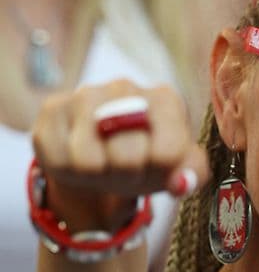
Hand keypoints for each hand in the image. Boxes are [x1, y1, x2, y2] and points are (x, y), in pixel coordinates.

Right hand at [32, 80, 209, 218]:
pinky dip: (68, 171)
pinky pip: (58, 159)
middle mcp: (126, 88)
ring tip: (102, 164)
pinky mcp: (53, 108)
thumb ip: (192, 174)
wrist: (103, 155)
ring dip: (96, 175)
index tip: (155, 167)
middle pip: (128, 157)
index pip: (167, 152)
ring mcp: (86, 94)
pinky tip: (76, 157)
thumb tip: (181, 184)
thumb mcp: (177, 167)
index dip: (160, 173)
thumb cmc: (146, 159)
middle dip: (126, 176)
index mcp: (165, 100)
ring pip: (89, 160)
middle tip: (125, 170)